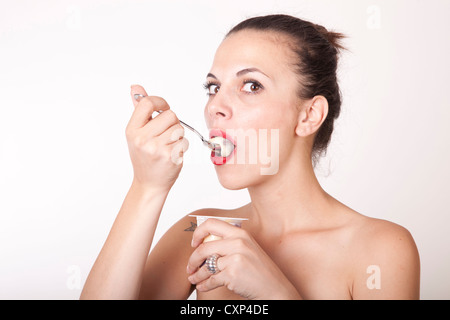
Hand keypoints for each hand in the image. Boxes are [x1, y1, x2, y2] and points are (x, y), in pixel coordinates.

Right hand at [126, 85, 188, 192]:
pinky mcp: (170, 156)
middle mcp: (142, 139)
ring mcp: (156, 148)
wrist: (149, 184)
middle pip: (170, 115)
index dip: (160, 102)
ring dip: (178, 135)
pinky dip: (182, 146)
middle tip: (166, 134)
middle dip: (172, 122)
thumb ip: (139, 109)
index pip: (147, 103)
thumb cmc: (145, 157)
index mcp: (132, 130)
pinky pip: (184, 141)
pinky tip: (173, 154)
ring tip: (168, 145)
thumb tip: (136, 87)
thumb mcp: (137, 133)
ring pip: (179, 128)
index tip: (163, 108)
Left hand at [186, 219, 300, 299]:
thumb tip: (204, 244)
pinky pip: (211, 279)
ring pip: (206, 266)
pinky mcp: (232, 274)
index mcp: (240, 233)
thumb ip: (230, 243)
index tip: (194, 243)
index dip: (198, 233)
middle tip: (190, 267)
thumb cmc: (260, 270)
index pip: (211, 223)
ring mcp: (235, 258)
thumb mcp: (247, 248)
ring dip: (197, 274)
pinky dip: (204, 284)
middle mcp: (238, 243)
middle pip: (204, 248)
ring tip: (193, 279)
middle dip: (193, 259)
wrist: (275, 288)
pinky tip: (202, 286)